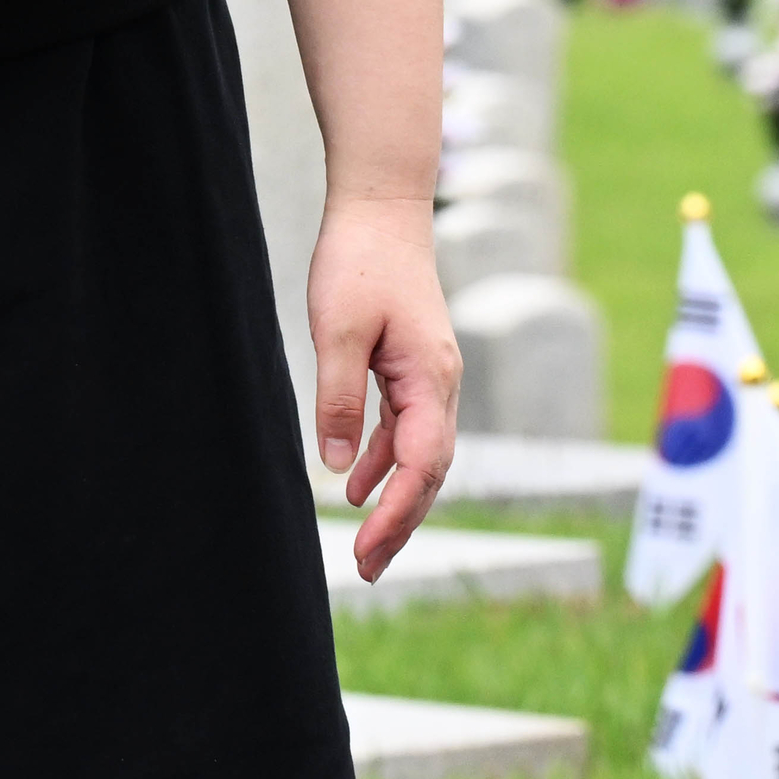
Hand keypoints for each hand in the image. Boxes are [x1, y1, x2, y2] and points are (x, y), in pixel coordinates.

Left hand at [305, 194, 457, 582]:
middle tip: (367, 570)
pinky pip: (406, 433)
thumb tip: (339, 468)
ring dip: (396, 503)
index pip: (422, 465)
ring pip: (420, 458)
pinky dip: (385, 465)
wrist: (382, 208)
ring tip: (367, 548)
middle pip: (430, 474)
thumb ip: (339, 400)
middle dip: (402, 525)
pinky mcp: (414, 371)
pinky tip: (358, 487)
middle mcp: (441, 387)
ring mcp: (431, 380)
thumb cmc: (359, 261)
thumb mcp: (337, 331)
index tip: (367, 548)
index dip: (398, 514)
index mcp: (430, 380)